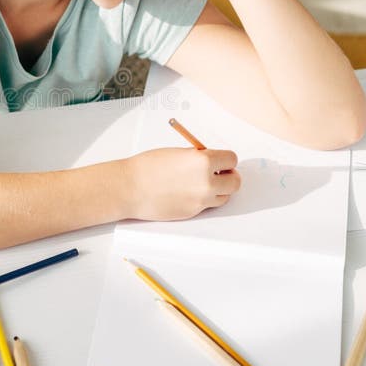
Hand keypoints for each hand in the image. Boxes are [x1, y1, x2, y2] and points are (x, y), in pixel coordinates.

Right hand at [124, 147, 239, 220]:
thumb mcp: (179, 153)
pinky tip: (189, 192)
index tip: (221, 161)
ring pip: (224, 196)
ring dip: (219, 190)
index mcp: (203, 161)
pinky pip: (208, 206)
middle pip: (235, 182)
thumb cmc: (148, 167)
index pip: (231, 160)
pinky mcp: (193, 212)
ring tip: (203, 184)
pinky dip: (204, 199)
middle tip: (219, 173)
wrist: (131, 188)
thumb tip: (213, 162)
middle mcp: (207, 182)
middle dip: (228, 176)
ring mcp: (201, 200)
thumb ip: (199, 157)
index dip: (226, 160)